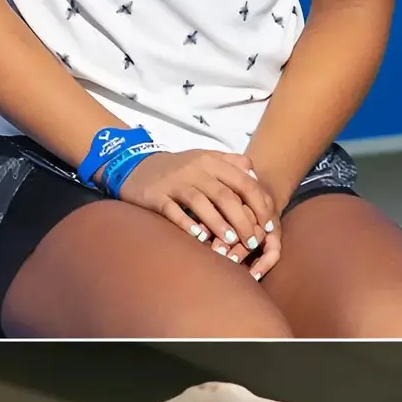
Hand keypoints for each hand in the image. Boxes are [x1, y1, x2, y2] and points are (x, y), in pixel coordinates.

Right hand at [118, 152, 280, 275]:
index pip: (244, 182)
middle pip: (226, 196)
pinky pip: (173, 211)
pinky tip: (199, 237)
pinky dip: (187, 225)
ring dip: (219, 225)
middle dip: (243, 221)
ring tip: (230, 243)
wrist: (135, 165)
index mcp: (211, 161)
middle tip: (252, 242)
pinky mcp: (155, 196)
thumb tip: (256, 177)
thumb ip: (232, 163)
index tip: (267, 226)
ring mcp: (174, 183)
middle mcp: (195, 170)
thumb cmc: (177, 168)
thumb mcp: (205, 158)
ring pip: (202, 203)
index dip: (259, 205)